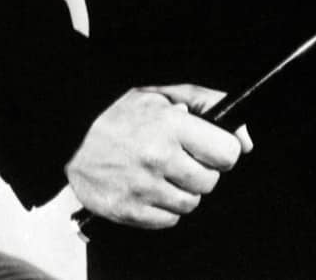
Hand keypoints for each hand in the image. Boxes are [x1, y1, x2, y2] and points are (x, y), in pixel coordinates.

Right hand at [66, 83, 252, 228]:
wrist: (70, 133)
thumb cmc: (121, 112)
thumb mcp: (167, 94)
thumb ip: (210, 105)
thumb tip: (245, 139)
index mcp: (171, 126)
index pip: (226, 153)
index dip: (224, 151)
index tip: (214, 148)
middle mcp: (158, 158)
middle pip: (210, 181)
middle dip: (203, 170)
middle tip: (184, 159)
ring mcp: (141, 188)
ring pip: (190, 203)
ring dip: (184, 191)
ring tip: (165, 173)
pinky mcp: (125, 210)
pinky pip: (167, 220)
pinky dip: (164, 208)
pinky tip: (151, 188)